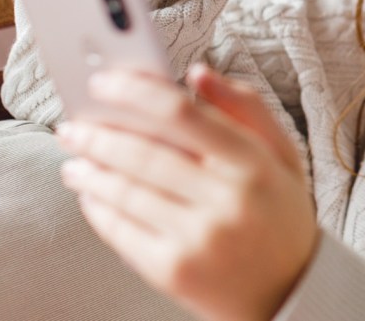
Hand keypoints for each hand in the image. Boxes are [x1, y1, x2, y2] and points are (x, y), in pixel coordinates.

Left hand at [57, 65, 315, 320]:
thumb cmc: (280, 215)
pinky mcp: (174, 271)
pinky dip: (98, 209)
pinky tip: (90, 195)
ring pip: (126, 192)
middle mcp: (227, 200)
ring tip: (75, 158)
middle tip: (72, 125)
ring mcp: (198, 238)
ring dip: (90, 171)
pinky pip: (121, 232)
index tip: (104, 83)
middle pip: (144, 153)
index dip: (135, 93)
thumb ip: (246, 107)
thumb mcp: (282, 155)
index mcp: (254, 163)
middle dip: (98, 134)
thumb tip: (197, 74)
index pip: (183, 114)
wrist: (292, 291)